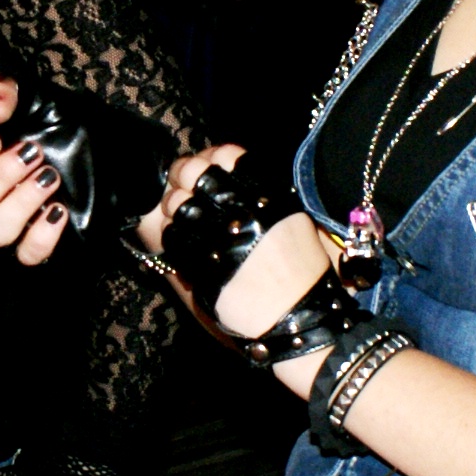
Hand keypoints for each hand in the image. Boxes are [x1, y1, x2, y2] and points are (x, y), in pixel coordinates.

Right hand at [0, 77, 67, 265]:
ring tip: (49, 177)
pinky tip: (59, 210)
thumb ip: (5, 93)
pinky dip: (41, 236)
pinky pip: (27, 256)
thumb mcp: (34, 97)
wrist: (103, 148)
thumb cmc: (58, 122)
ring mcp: (10, 223)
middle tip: (31, 152)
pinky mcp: (36, 243)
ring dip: (20, 204)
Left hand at [147, 146, 339, 393]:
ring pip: (178, 205)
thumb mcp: (294, 223)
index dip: (211, 156)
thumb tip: (230, 173)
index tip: (207, 164)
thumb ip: (265, 196)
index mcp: (268, 198)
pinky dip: (173, 235)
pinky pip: (174, 237)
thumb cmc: (302, 274)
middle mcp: (243, 212)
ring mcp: (220, 237)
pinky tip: (182, 241)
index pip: (228, 156)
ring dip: (176, 207)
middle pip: (195, 173)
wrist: (299, 318)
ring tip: (182, 216)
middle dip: (183, 174)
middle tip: (182, 184)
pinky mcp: (202, 264)